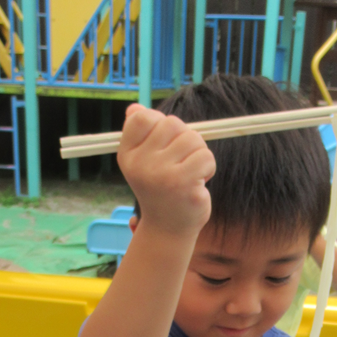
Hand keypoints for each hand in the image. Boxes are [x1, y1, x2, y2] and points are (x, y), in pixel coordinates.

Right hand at [117, 104, 214, 239]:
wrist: (167, 229)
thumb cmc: (159, 189)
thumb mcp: (143, 161)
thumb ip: (141, 134)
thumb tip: (135, 108)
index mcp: (128, 155)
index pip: (142, 118)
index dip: (160, 123)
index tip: (164, 142)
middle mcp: (141, 164)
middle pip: (172, 124)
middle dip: (184, 138)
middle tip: (181, 161)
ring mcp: (162, 175)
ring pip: (193, 139)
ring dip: (198, 153)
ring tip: (190, 173)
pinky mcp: (184, 186)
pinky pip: (206, 156)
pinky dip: (208, 167)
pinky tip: (198, 182)